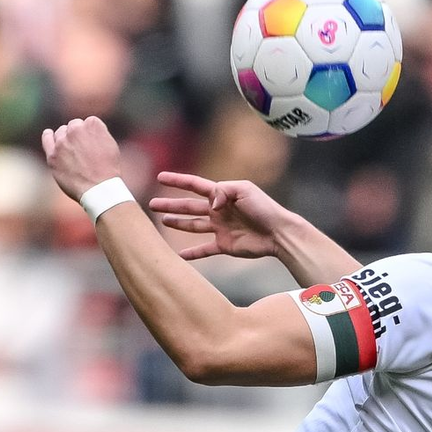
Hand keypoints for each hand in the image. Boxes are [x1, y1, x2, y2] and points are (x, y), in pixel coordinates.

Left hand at [41, 117, 121, 201]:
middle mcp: (76, 129)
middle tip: (87, 150)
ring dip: (67, 139)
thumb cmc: (109, 170)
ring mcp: (62, 142)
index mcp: (93, 125)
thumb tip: (88, 130)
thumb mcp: (111, 146)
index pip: (90, 122)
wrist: (99, 189)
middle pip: (74, 125)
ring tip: (76, 153)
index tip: (97, 145)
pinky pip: (47, 139)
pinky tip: (49, 134)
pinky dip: (48, 136)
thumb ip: (99, 133)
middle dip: (79, 135)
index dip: (94, 134)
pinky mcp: (53, 155)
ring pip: (61, 132)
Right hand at [149, 172, 293, 260]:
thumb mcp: (244, 190)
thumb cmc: (264, 209)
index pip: (195, 185)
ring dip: (178, 223)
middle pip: (189, 207)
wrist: (279, 233)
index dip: (177, 181)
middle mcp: (219, 211)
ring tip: (162, 222)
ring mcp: (221, 228)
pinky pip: (204, 249)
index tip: (160, 177)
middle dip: (171, 205)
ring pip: (194, 225)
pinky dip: (192, 253)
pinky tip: (179, 255)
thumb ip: (222, 191)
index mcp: (222, 195)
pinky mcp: (225, 245)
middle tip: (152, 204)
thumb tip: (209, 203)